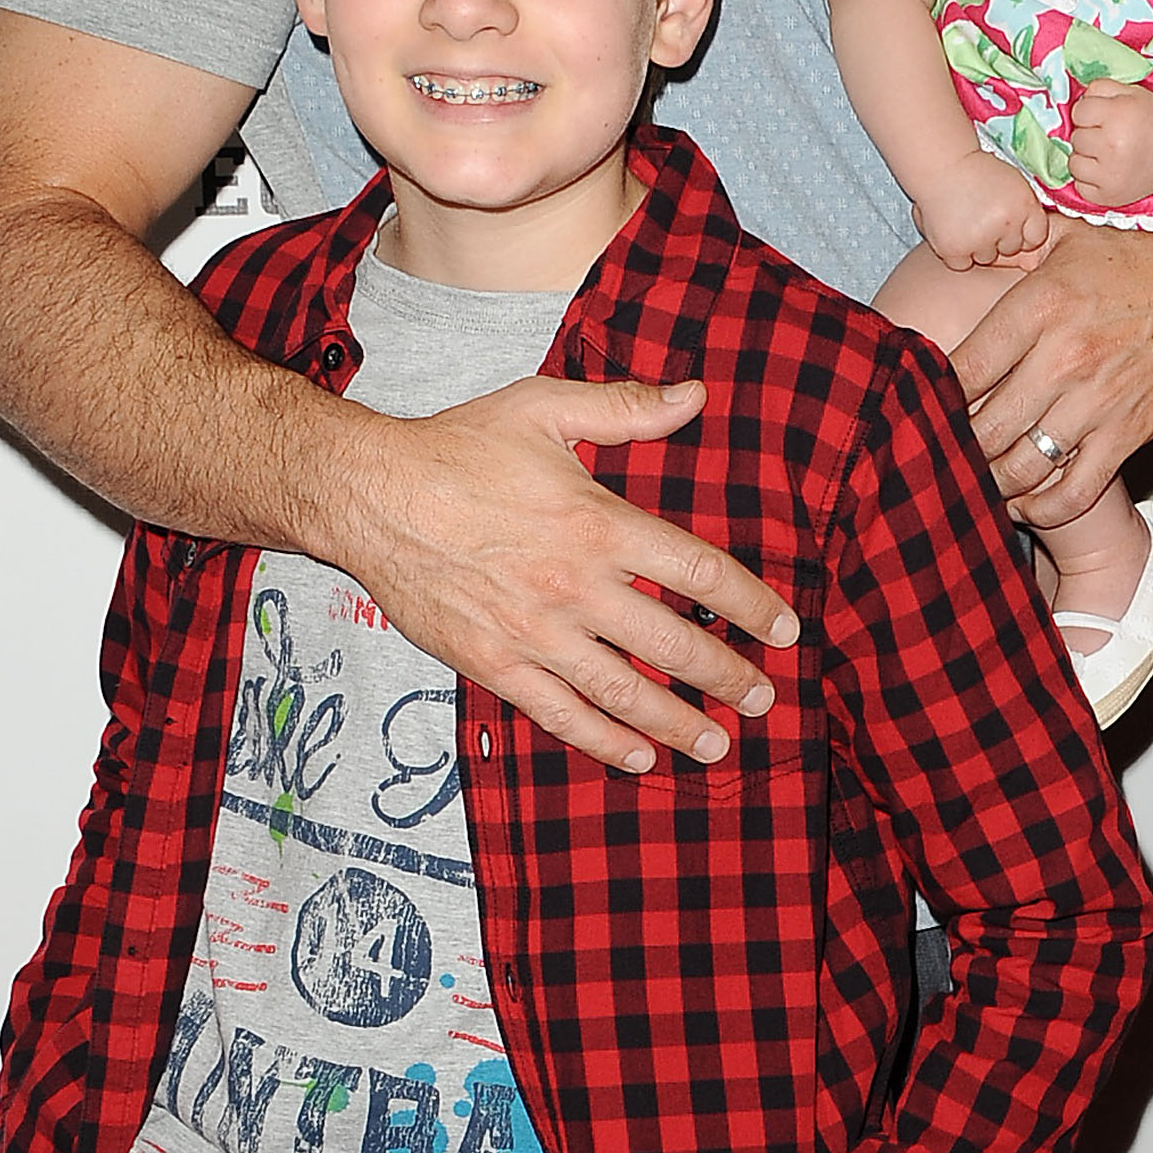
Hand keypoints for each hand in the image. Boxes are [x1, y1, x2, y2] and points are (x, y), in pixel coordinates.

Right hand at [336, 376, 796, 775]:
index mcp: (599, 524)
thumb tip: (696, 395)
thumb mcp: (545, 408)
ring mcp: (533, 632)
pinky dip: (601, 741)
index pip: (698, 571)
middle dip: (725, 676)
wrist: (368, 494)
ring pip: (622, 691)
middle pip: (672, 644)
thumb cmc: (457, 446)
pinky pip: (557, 713)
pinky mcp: (492, 663)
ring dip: (675, 722)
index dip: (750, 604)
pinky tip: (636, 757)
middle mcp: (575, 586)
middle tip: (762, 697)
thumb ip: (626, 408)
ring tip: (716, 742)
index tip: (784, 630)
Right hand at [912, 148, 1050, 269]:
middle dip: (999, 237)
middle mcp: (1006, 224)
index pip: (1036, 238)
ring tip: (965, 219)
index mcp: (1025, 206)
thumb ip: (1027, 212)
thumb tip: (1032, 253)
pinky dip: (956, 252)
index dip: (1023, 231)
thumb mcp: (1015, 184)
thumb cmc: (978, 172)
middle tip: (981, 214)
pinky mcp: (954, 248)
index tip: (1009, 220)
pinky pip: (962, 264)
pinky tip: (953, 230)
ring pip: (986, 258)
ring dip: (977, 246)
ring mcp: (980, 238)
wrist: (942, 164)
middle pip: (1011, 250)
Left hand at [952, 221, 1152, 528]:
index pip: (964, 369)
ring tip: (977, 475)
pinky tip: (1023, 503)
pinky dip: (1041, 509)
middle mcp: (1065, 358)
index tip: (925, 402)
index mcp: (1040, 306)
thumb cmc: (1137, 258)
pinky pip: (1074, 492)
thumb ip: (1011, 248)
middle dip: (957, 444)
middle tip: (945, 448)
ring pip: (1022, 468)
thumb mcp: (1067, 235)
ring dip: (991, 480)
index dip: (935, 394)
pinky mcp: (1129, 434)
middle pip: (984, 428)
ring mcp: (1098, 402)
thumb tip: (965, 244)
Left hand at [1066, 80, 1152, 207]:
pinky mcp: (1109, 196)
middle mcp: (1113, 146)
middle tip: (1110, 136)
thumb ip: (1099, 89)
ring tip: (1107, 155)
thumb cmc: (1150, 119)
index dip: (1089, 113)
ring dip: (1086, 158)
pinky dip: (1089, 180)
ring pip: (1074, 163)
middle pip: (1076, 138)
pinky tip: (1106, 171)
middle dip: (1089, 135)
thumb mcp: (1129, 92)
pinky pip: (1080, 186)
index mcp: (1118, 115)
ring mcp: (1111, 174)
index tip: (1105, 118)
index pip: (1078, 112)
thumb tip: (1075, 102)